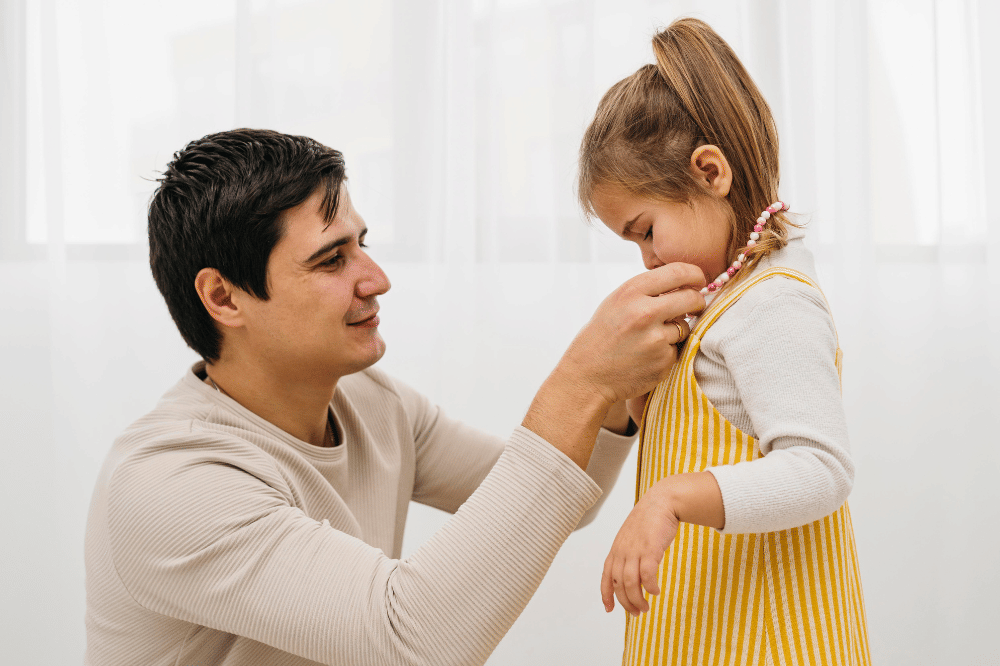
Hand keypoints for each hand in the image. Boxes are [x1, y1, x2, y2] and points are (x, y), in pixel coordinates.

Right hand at [522, 263, 702, 468]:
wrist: (587, 376)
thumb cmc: (601, 337)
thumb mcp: (617, 303)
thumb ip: (647, 291)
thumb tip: (685, 283)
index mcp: (631, 292)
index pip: (678, 272)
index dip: (695, 274)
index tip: (698, 281)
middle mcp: (645, 312)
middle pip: (692, 298)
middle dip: (697, 302)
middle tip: (694, 307)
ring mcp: (656, 338)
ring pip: (685, 327)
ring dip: (677, 331)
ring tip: (650, 339)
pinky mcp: (663, 361)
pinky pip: (677, 350)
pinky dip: (668, 352)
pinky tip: (646, 357)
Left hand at [601, 482, 678, 615]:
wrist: (661, 502)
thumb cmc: (649, 521)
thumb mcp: (631, 537)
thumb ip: (628, 554)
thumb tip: (633, 575)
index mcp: (616, 549)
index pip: (606, 576)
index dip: (606, 595)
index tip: (609, 609)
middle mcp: (622, 551)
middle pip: (618, 584)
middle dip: (626, 603)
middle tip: (637, 612)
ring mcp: (635, 550)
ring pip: (630, 583)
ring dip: (637, 599)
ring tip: (646, 607)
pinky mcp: (650, 549)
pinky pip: (647, 575)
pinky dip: (650, 587)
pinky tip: (656, 592)